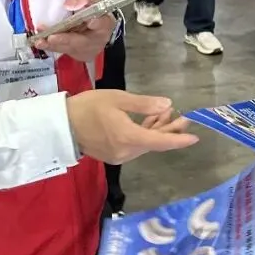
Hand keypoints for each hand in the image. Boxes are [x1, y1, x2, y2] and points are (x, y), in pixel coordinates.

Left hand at [32, 0, 114, 61]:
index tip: (91, 21)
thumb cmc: (92, 9)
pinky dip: (51, 46)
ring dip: (53, 44)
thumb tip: (69, 4)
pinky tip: (41, 43)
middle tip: (51, 37)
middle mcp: (97, 39)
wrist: (94, 23)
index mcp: (104, 23)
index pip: (102, 23)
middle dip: (65, 39)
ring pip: (69, 48)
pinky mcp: (77, 53)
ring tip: (40, 41)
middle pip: (82, 41)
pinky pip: (63, 50)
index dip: (96, 23)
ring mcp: (87, 49)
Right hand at [66, 90, 197, 165]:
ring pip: (145, 144)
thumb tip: (167, 105)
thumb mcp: (118, 99)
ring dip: (156, 130)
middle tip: (183, 116)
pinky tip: (150, 121)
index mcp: (129, 137)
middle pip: (154, 143)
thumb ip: (144, 104)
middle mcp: (127, 151)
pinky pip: (134, 146)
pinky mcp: (112, 155)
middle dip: (170, 130)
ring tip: (168, 114)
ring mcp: (119, 156)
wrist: (60, 124)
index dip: (179, 139)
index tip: (195, 137)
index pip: (160, 142)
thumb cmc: (88, 106)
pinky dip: (144, 134)